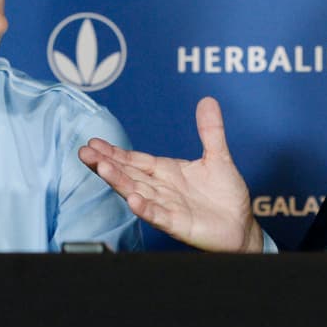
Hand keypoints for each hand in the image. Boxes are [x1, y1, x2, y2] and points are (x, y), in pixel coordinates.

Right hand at [78, 96, 263, 252]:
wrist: (241, 226)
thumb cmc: (226, 195)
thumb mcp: (218, 156)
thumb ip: (210, 131)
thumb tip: (208, 100)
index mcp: (167, 172)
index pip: (135, 160)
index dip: (115, 152)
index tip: (94, 143)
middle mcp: (162, 189)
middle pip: (129, 174)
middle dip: (107, 164)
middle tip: (84, 153)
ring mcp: (168, 207)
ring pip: (138, 192)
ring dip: (120, 182)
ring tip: (103, 169)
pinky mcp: (179, 225)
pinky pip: (159, 216)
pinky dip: (146, 209)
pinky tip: (133, 200)